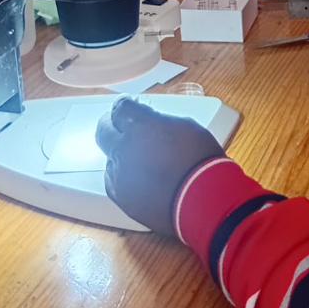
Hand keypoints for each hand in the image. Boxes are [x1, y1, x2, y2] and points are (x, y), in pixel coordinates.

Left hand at [95, 98, 222, 234]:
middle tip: (123, 127)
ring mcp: (120, 175)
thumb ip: (159, 122)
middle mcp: (123, 149)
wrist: (204, 202)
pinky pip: (114, 182)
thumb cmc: (201, 163)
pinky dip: (124, 177)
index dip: (124, 106)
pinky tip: (140, 178)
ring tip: (141, 159)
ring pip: (109, 158)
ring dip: (120, 154)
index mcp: (140, 126)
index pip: (120, 108)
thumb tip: (151, 122)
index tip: (129, 106)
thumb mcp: (186, 127)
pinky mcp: (122, 198)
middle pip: (104, 130)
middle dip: (112, 126)